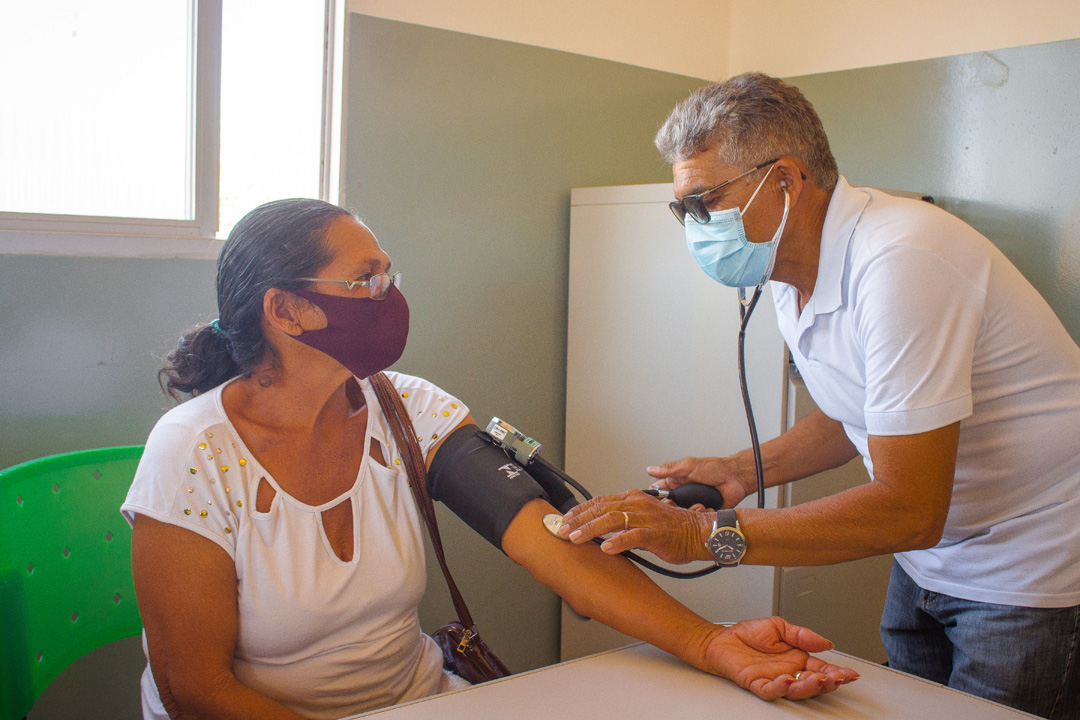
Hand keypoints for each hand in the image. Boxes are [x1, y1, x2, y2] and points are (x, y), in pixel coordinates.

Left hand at [558, 490, 712, 563]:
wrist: (699, 533)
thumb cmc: (673, 529)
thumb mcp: (643, 518)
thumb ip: (623, 521)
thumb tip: (602, 529)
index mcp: (633, 499)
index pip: (600, 501)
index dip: (580, 510)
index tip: (565, 519)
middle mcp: (636, 504)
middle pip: (600, 508)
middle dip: (578, 520)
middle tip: (562, 530)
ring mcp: (645, 517)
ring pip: (611, 520)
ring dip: (590, 530)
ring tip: (575, 538)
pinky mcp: (655, 533)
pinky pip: (632, 536)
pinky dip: (618, 542)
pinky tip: (606, 549)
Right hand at [647, 456, 751, 508]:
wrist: (735, 477)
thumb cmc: (714, 468)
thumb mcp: (688, 466)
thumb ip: (669, 469)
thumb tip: (650, 469)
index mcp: (678, 482)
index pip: (661, 491)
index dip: (655, 497)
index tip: (651, 502)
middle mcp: (685, 494)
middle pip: (671, 507)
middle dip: (672, 508)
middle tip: (675, 506)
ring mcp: (695, 503)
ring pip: (684, 515)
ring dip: (689, 511)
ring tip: (697, 505)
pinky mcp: (705, 512)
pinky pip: (698, 518)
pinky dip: (702, 514)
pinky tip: (707, 508)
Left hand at [700, 617, 859, 700]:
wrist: (721, 639)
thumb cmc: (747, 635)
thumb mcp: (779, 626)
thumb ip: (802, 635)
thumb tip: (826, 643)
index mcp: (796, 658)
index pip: (821, 668)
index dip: (837, 672)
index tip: (850, 673)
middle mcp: (788, 671)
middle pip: (813, 683)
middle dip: (828, 682)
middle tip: (837, 678)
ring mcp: (773, 679)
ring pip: (796, 690)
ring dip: (809, 687)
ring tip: (819, 680)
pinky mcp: (757, 683)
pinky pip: (771, 690)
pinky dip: (780, 687)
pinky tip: (788, 680)